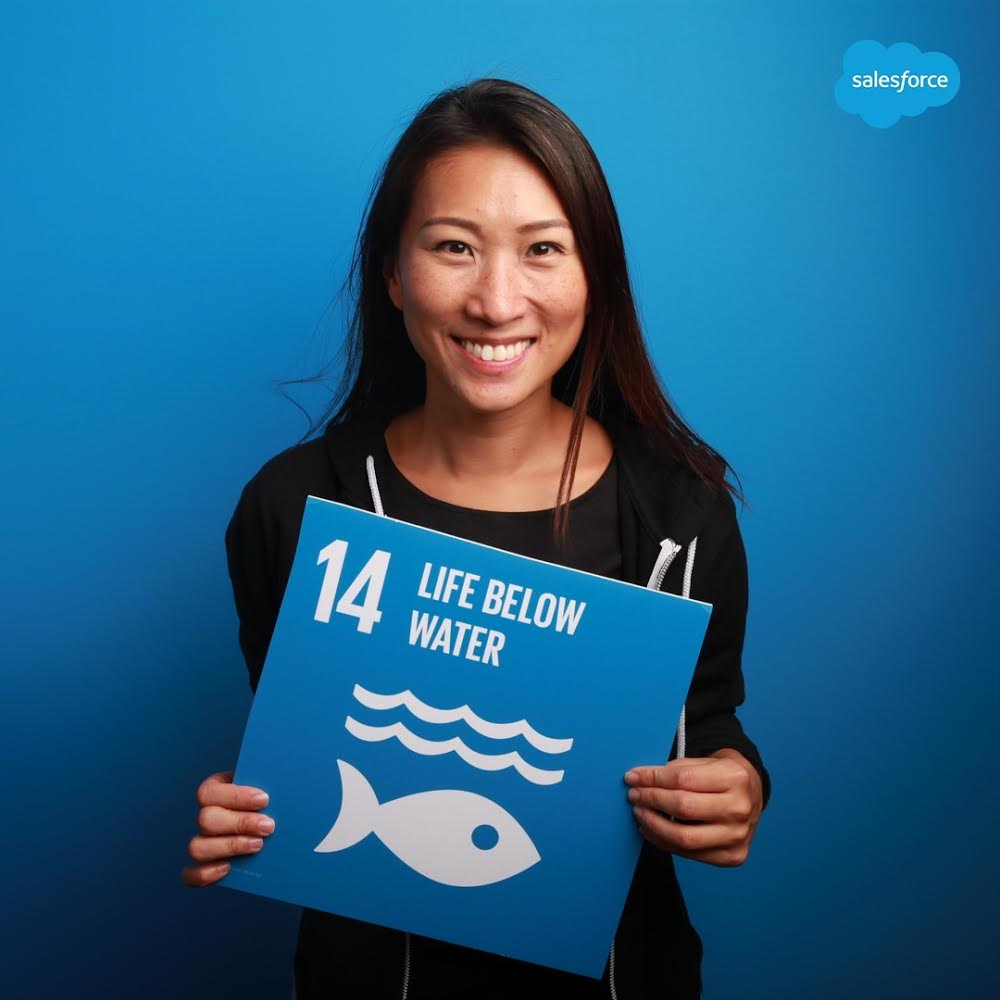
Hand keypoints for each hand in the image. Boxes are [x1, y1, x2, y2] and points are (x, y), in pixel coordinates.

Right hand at [180, 770, 274, 885]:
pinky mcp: (206, 864)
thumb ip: (273, 781)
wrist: (277, 818)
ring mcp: (204, 840)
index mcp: (217, 788)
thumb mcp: (272, 783)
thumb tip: (285, 782)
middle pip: (205, 820)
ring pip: (197, 847)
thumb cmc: (274, 796)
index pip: (210, 792)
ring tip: (259, 845)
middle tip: (269, 826)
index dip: (236, 797)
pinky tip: (228, 868)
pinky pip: (192, 873)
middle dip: (240, 824)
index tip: (264, 800)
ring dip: (229, 847)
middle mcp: (206, 814)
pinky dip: (205, 874)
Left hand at [624, 749, 761, 866]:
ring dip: (654, 826)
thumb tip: (641, 779)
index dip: (652, 778)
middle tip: (634, 795)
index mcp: (734, 777)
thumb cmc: (723, 775)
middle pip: (683, 807)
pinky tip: (653, 830)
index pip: (682, 779)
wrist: (753, 794)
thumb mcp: (706, 761)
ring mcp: (738, 836)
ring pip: (684, 837)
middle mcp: (740, 808)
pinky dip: (665, 843)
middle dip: (651, 800)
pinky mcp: (732, 856)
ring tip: (640, 814)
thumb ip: (677, 769)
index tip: (633, 777)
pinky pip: (690, 854)